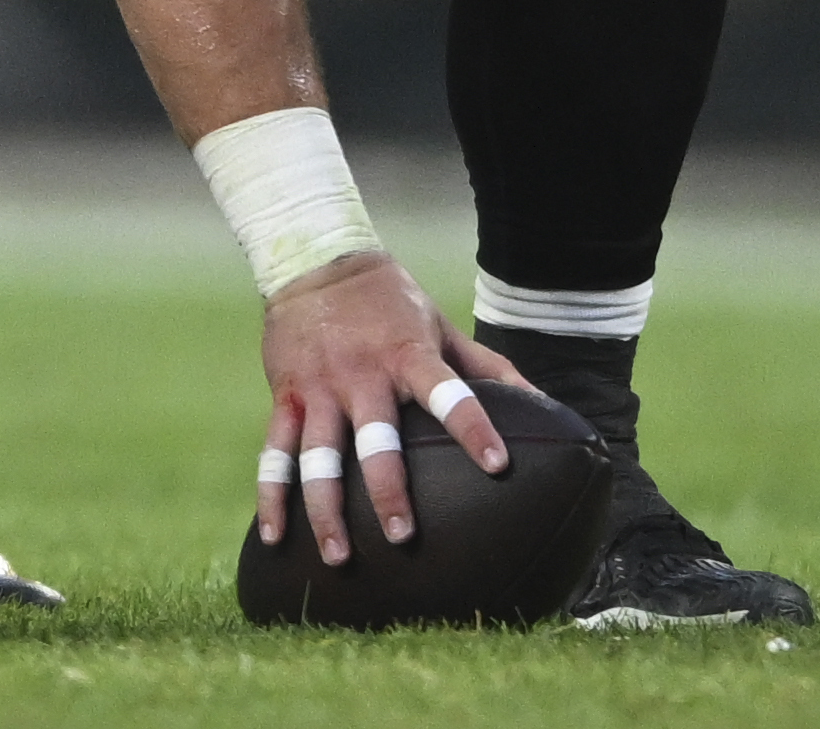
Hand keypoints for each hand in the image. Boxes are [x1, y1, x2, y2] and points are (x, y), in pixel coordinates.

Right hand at [251, 252, 525, 566]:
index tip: (499, 466)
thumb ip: (489, 369)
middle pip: (375, 439)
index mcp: (409, 355)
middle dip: (387, 489)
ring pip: (318, 456)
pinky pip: (275, 452)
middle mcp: (362, 374)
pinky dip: (272, 496)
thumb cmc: (392, 303)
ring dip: (326, 510)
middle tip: (402, 537)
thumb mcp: (443, 327)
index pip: (449, 393)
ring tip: (340, 557)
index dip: (473, 427)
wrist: (316, 262)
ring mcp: (319, 387)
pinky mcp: (286, 396)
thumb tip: (547, 406)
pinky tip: (273, 538)